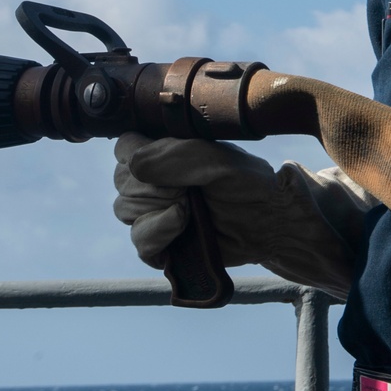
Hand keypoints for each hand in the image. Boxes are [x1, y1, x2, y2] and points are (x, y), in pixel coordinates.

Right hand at [113, 133, 277, 270]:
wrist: (269, 221)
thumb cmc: (247, 182)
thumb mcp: (219, 160)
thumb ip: (177, 157)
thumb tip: (134, 166)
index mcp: (164, 153)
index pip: (124, 147)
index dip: (136, 155)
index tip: (166, 163)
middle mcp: (154, 181)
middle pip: (121, 180)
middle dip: (152, 186)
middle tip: (189, 189)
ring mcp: (154, 212)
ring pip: (125, 210)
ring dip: (157, 208)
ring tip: (191, 207)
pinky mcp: (161, 243)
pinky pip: (139, 241)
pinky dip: (157, 232)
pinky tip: (182, 224)